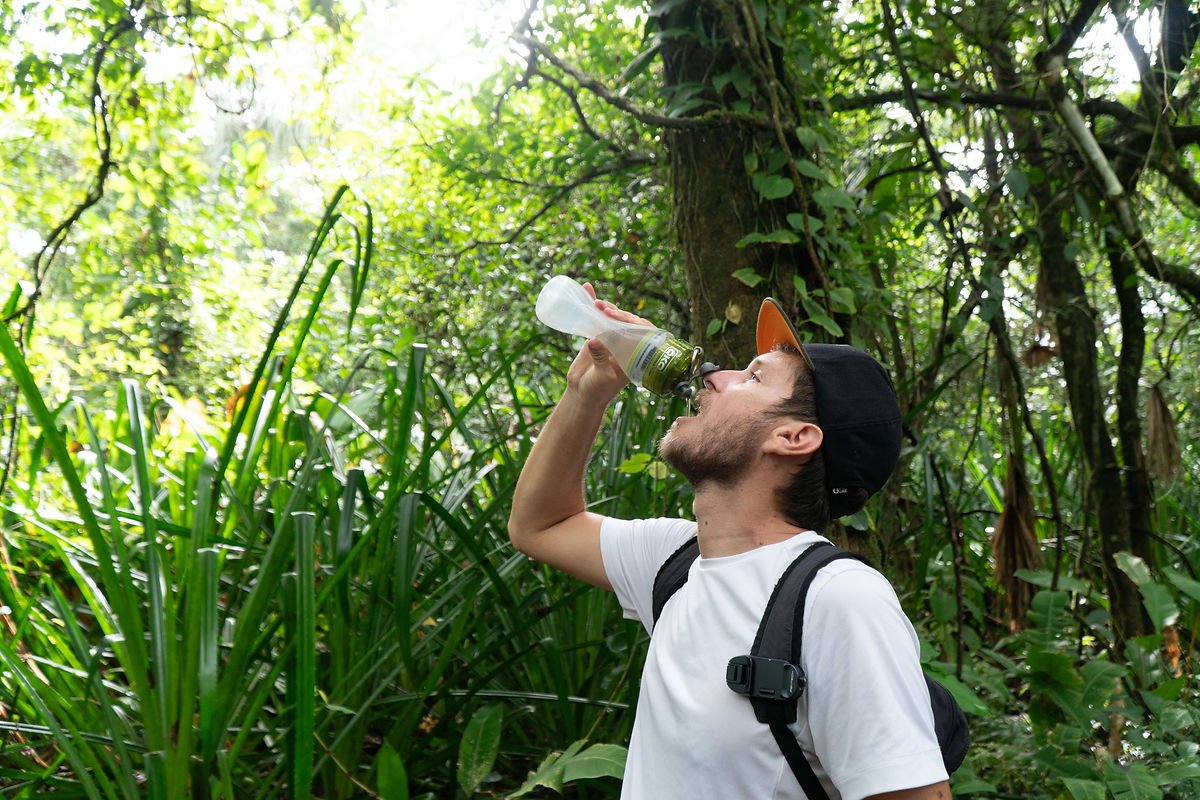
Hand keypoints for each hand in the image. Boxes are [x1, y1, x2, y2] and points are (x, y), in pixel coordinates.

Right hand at [564, 283, 653, 406]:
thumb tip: (595, 340)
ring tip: (596, 302)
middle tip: (606, 309)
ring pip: (613, 318)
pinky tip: (587, 290)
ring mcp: (613, 339)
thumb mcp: (601, 377)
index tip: (620, 318)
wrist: (582, 394)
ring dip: (606, 307)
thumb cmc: (597, 391)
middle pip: (628, 322)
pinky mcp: (598, 336)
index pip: (641, 333)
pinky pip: (597, 319)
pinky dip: (592, 305)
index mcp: (636, 355)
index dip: (633, 322)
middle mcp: (627, 345)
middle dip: (619, 313)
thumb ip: (600, 359)